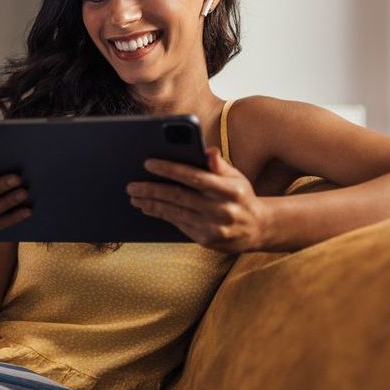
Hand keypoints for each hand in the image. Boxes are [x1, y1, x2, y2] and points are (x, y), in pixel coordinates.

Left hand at [126, 147, 271, 252]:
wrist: (257, 229)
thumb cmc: (241, 196)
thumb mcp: (237, 177)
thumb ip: (219, 165)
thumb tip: (208, 150)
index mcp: (230, 190)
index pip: (195, 177)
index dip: (170, 169)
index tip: (148, 163)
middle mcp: (221, 209)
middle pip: (179, 197)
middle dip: (151, 189)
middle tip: (131, 185)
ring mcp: (213, 227)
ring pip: (175, 212)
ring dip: (151, 203)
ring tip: (134, 195)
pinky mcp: (205, 239)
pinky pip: (178, 224)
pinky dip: (161, 214)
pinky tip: (148, 207)